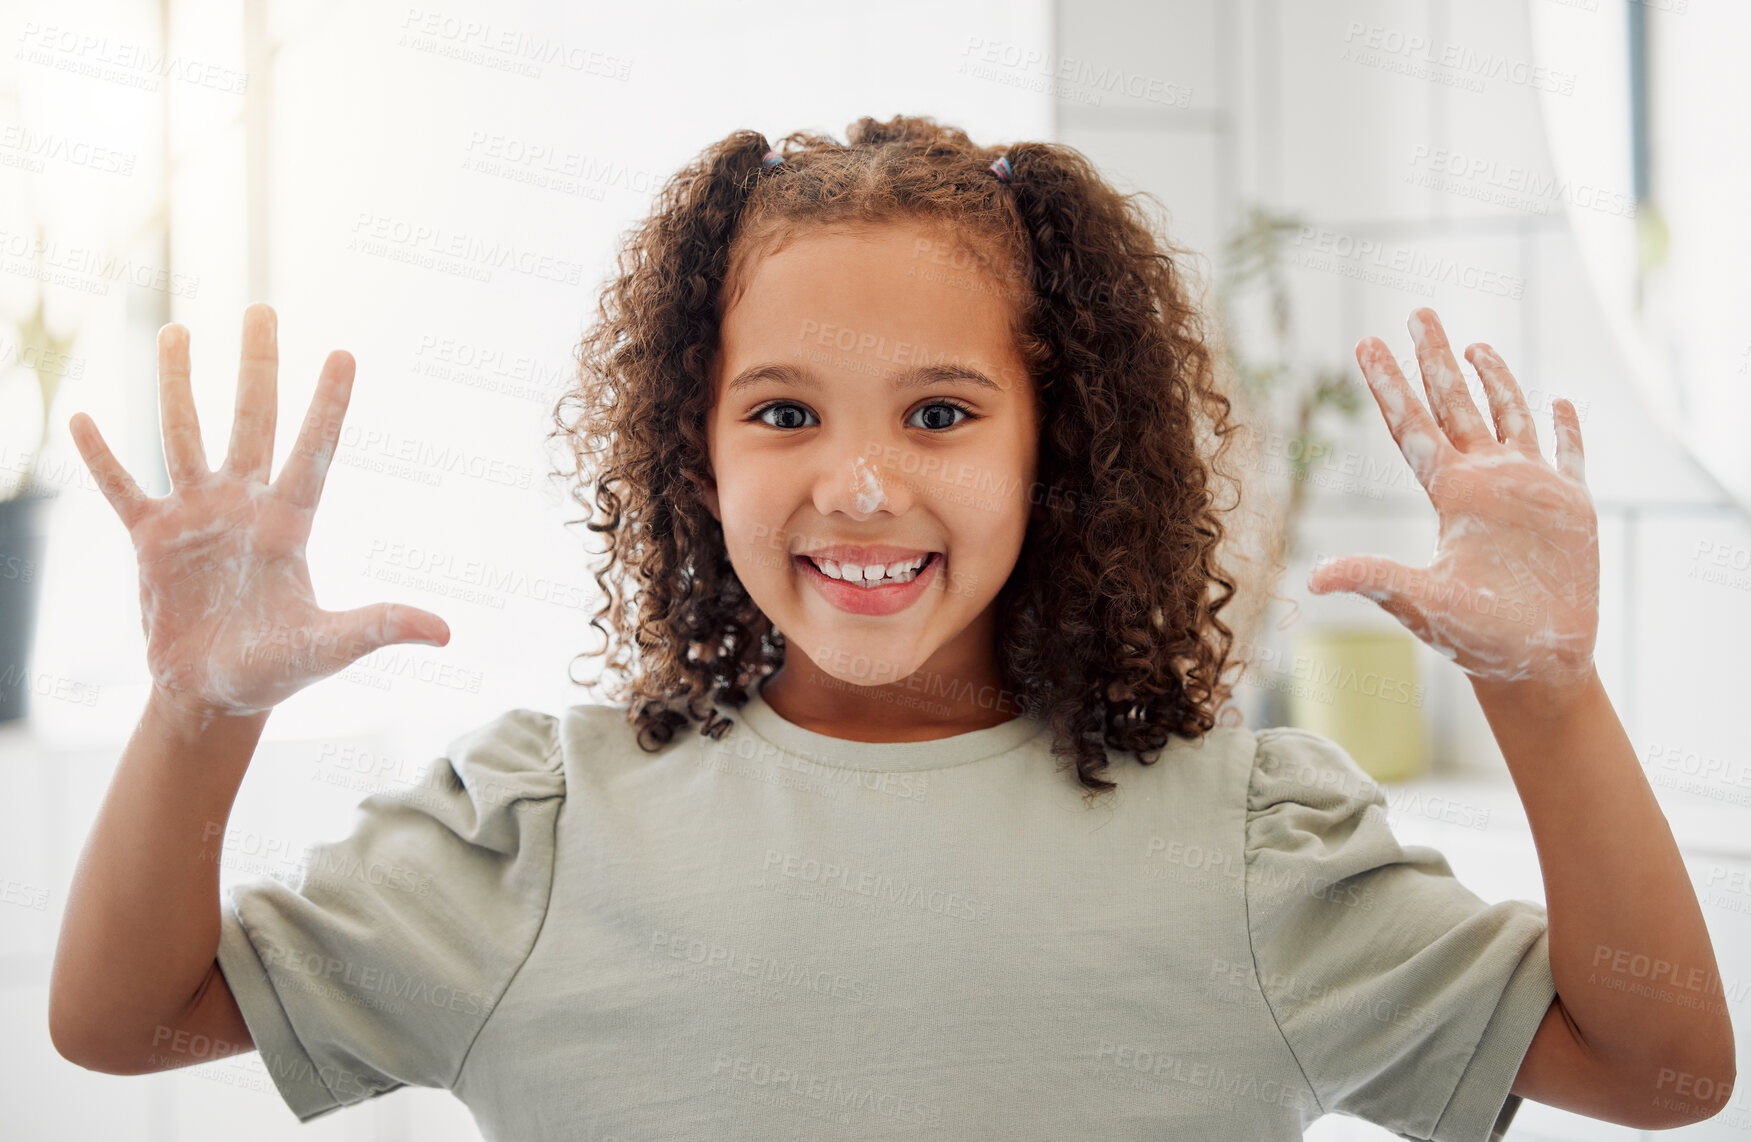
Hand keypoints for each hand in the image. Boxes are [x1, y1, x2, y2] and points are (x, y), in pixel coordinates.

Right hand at [69, 303, 450, 718]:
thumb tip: (445, 633)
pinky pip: (122, 488)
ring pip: (184, 435)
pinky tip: (82, 418)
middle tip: (263, 309)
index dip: (328, 404)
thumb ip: (380, 627)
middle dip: (258, 367)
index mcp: (291, 523)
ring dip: (179, 385)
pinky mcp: (150, 539)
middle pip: (252, 421)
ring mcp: (195, 517)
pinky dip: (101, 457)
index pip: (313, 450)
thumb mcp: (330, 647)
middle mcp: (244, 506)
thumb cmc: (278, 668)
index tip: (344, 352)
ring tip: (176, 329)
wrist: (215, 695)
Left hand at [1307, 308, 1598, 686]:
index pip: (1413, 425)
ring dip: (1493, 380)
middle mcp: (1484, 482)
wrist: (1536, 663)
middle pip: (1454, 404)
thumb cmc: (1475, 638)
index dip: (1390, 384)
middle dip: (1435, 358)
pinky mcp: (1570, 507)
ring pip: (1506, 417)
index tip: (1365, 343)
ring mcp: (1527, 490)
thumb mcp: (1420, 601)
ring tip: (1475, 343)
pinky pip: (1568, 455)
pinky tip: (1558, 400)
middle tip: (1417, 313)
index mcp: (1449, 494)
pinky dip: (1565, 428)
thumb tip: (1312, 578)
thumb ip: (1372, 579)